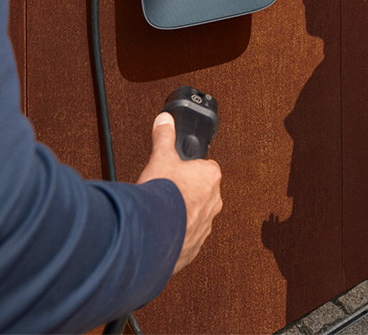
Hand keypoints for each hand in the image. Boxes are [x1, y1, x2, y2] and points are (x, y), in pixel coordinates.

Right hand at [138, 112, 222, 273]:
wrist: (153, 233)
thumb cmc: (162, 196)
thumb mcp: (161, 157)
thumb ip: (165, 137)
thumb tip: (165, 121)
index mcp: (211, 177)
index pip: (207, 168)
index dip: (191, 168)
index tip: (179, 171)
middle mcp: (214, 203)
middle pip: (202, 192)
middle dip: (186, 192)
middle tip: (168, 191)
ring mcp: (206, 226)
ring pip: (196, 216)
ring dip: (182, 214)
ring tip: (163, 211)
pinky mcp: (195, 246)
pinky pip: (188, 237)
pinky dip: (177, 234)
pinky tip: (162, 229)